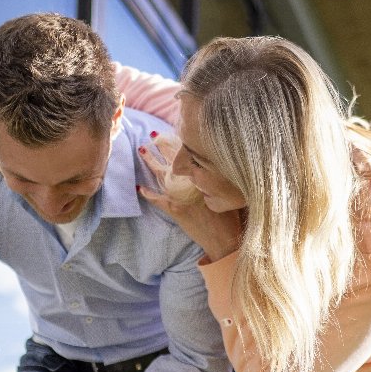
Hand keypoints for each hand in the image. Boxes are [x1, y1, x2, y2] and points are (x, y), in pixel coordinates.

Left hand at [138, 131, 243, 259]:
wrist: (224, 239)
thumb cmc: (231, 216)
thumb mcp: (228, 191)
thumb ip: (219, 176)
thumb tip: (214, 161)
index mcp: (204, 175)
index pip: (188, 154)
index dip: (179, 142)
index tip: (173, 132)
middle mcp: (191, 182)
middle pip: (173, 159)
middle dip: (161, 146)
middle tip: (152, 134)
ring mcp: (180, 195)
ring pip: (161, 174)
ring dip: (150, 161)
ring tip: (142, 150)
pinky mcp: (175, 210)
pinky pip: (157, 199)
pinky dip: (147, 194)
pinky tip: (139, 187)